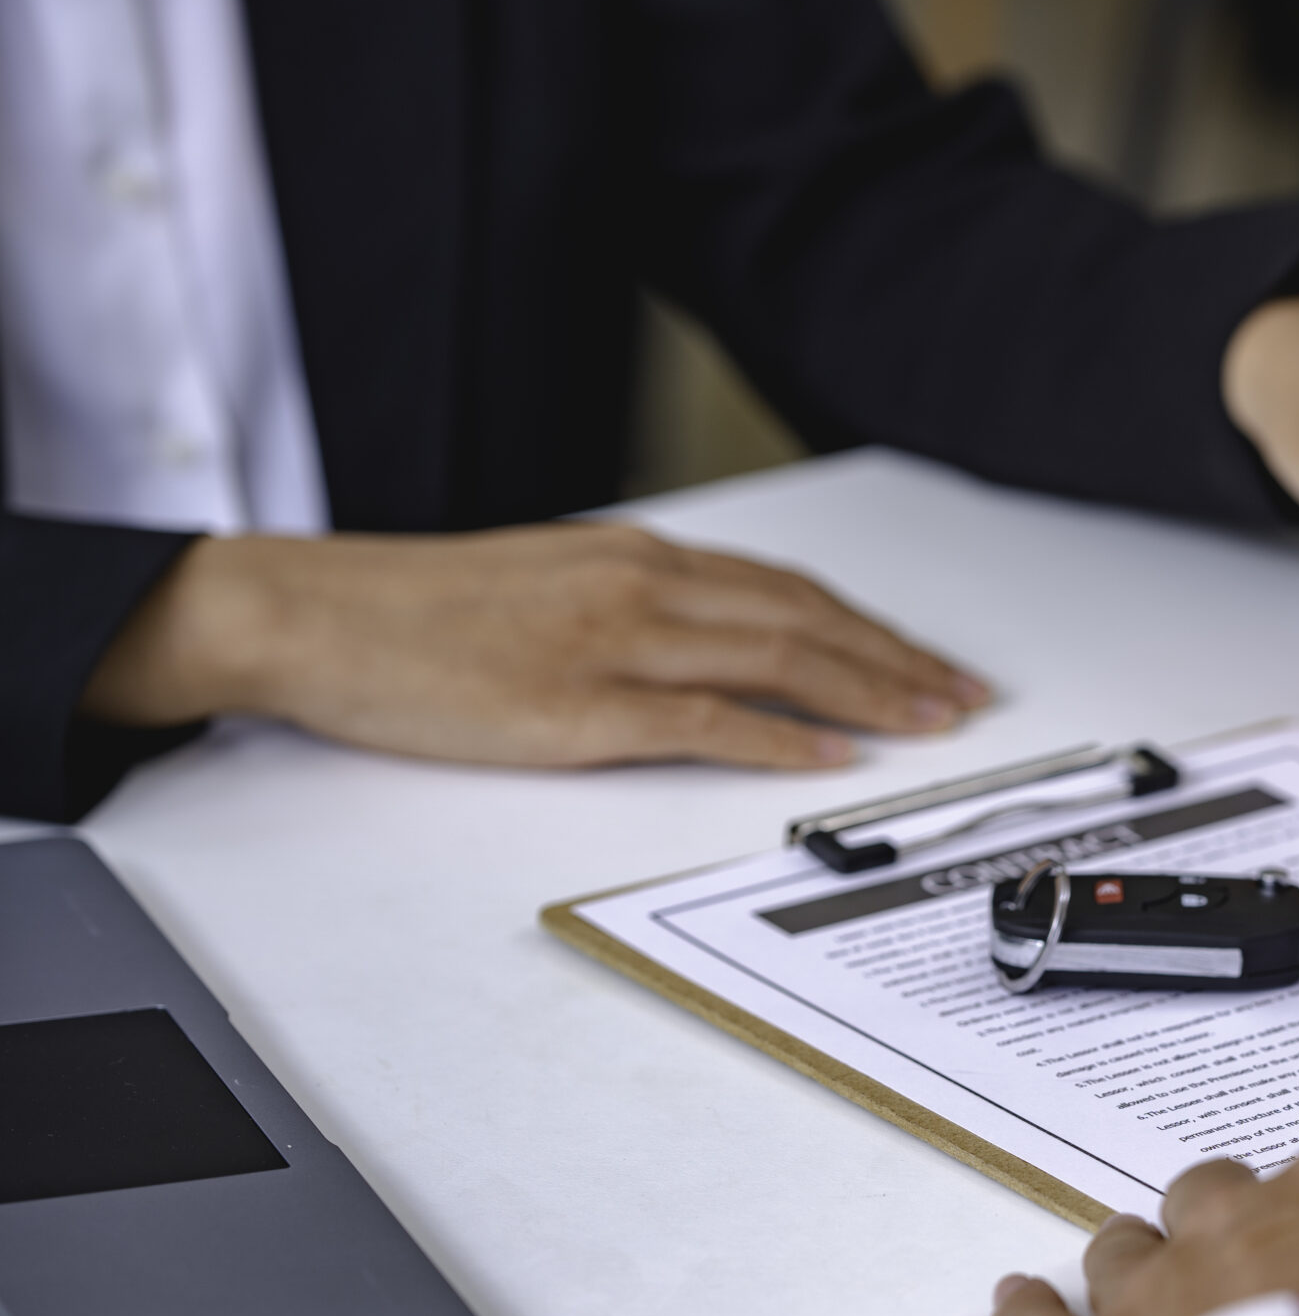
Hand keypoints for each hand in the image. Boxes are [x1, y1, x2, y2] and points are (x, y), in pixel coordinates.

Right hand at [80, 523, 989, 768]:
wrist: (316, 613)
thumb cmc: (421, 609)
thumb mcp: (550, 582)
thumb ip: (636, 605)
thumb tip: (709, 635)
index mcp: (638, 558)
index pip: (788, 589)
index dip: (872, 627)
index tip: (929, 660)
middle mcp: (642, 587)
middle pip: (805, 620)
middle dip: (898, 661)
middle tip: (965, 695)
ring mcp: (614, 644)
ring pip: (775, 660)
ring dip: (867, 693)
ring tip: (931, 721)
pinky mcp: (578, 706)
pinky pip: (704, 721)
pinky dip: (777, 738)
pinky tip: (829, 757)